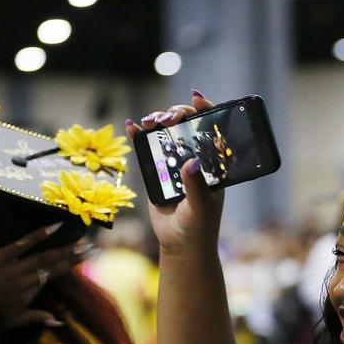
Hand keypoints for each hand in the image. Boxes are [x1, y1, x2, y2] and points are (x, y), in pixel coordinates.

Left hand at [0, 224, 89, 327]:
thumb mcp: (14, 321)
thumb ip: (38, 318)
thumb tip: (61, 321)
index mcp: (30, 293)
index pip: (54, 275)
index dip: (71, 265)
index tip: (86, 258)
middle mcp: (27, 279)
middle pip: (53, 265)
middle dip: (74, 255)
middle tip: (92, 247)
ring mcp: (14, 267)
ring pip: (43, 256)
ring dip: (63, 248)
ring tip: (80, 240)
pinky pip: (22, 244)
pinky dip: (38, 235)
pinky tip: (53, 227)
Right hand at [126, 91, 222, 255]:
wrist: (179, 245)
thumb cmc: (199, 226)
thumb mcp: (201, 206)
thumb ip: (196, 185)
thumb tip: (191, 162)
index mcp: (211, 162)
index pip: (211, 129)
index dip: (205, 110)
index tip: (196, 99)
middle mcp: (193, 157)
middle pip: (185, 125)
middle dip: (176, 114)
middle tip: (167, 119)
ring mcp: (173, 162)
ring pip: (165, 133)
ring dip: (157, 121)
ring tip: (149, 122)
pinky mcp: (155, 170)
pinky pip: (146, 148)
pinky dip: (137, 135)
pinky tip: (131, 125)